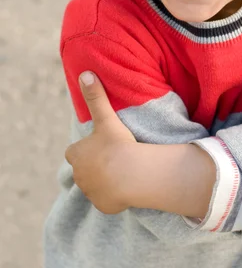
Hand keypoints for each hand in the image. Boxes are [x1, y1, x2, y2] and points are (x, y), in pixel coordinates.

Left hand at [64, 72, 137, 213]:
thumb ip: (95, 97)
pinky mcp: (102, 204)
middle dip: (95, 164)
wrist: (129, 174)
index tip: (101, 143)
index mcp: (76, 154)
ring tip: (122, 170)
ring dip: (104, 179)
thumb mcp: (106, 118)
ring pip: (95, 184)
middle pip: (85, 168)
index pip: (76, 151)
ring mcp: (90, 191)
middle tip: (114, 156)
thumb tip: (85, 73)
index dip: (87, 147)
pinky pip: (107, 198)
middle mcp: (79, 174)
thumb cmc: (116, 144)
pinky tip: (125, 185)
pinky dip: (113, 194)